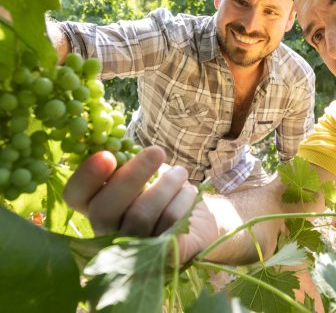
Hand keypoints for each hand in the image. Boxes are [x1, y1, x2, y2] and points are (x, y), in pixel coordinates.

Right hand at [63, 147, 215, 261]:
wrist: (197, 223)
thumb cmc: (163, 192)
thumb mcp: (143, 176)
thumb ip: (128, 164)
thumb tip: (121, 144)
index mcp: (94, 206)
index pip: (74, 196)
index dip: (86, 177)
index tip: (107, 155)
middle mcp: (106, 232)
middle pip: (104, 210)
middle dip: (132, 176)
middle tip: (157, 151)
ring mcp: (130, 248)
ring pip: (141, 214)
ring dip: (167, 184)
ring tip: (180, 173)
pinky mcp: (158, 255)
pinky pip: (168, 222)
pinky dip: (182, 199)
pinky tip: (188, 192)